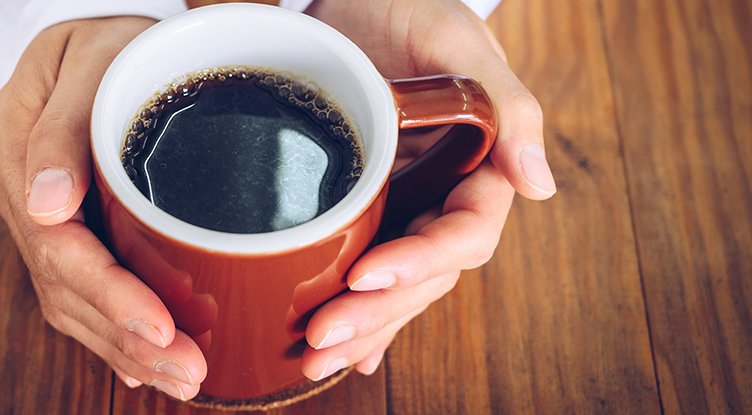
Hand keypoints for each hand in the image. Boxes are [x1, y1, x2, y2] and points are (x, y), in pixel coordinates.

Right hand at [0, 17, 206, 399]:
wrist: (104, 41)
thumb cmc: (115, 40)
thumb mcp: (96, 57)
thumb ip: (63, 127)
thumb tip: (46, 207)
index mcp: (11, 140)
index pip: (57, 241)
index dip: (109, 293)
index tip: (161, 327)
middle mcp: (13, 185)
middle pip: (63, 282)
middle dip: (126, 337)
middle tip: (188, 372)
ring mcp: (29, 208)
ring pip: (67, 297)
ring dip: (122, 346)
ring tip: (179, 377)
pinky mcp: (55, 224)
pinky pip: (73, 287)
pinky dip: (110, 330)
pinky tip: (141, 363)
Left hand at [301, 0, 556, 378]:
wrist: (357, 2)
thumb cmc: (412, 7)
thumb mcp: (457, 41)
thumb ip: (508, 107)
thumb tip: (538, 188)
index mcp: (480, 169)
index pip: (463, 235)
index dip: (419, 262)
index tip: (366, 277)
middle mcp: (444, 198)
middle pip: (423, 275)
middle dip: (378, 313)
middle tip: (322, 338)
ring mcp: (406, 208)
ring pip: (394, 284)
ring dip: (360, 328)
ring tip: (313, 359)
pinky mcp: (366, 209)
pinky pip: (366, 268)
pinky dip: (358, 313)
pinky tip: (341, 351)